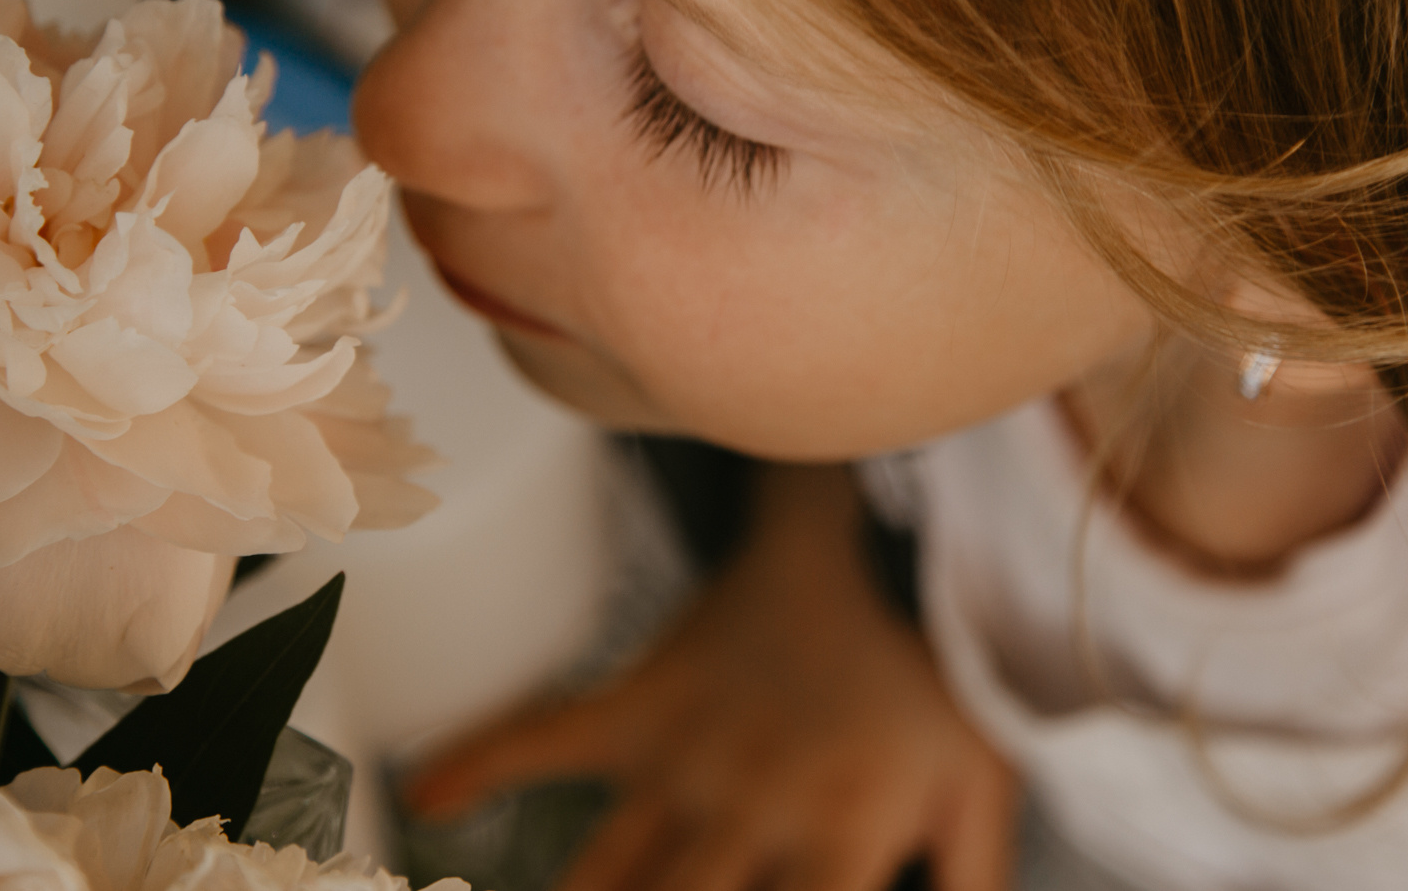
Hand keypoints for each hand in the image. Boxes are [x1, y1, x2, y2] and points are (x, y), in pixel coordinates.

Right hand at [403, 465, 1016, 890]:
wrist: (880, 550)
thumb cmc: (934, 684)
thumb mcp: (984, 789)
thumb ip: (978, 888)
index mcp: (841, 836)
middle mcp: (748, 807)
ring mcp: (680, 757)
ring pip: (600, 876)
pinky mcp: (638, 705)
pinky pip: (544, 737)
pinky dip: (478, 761)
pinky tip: (423, 791)